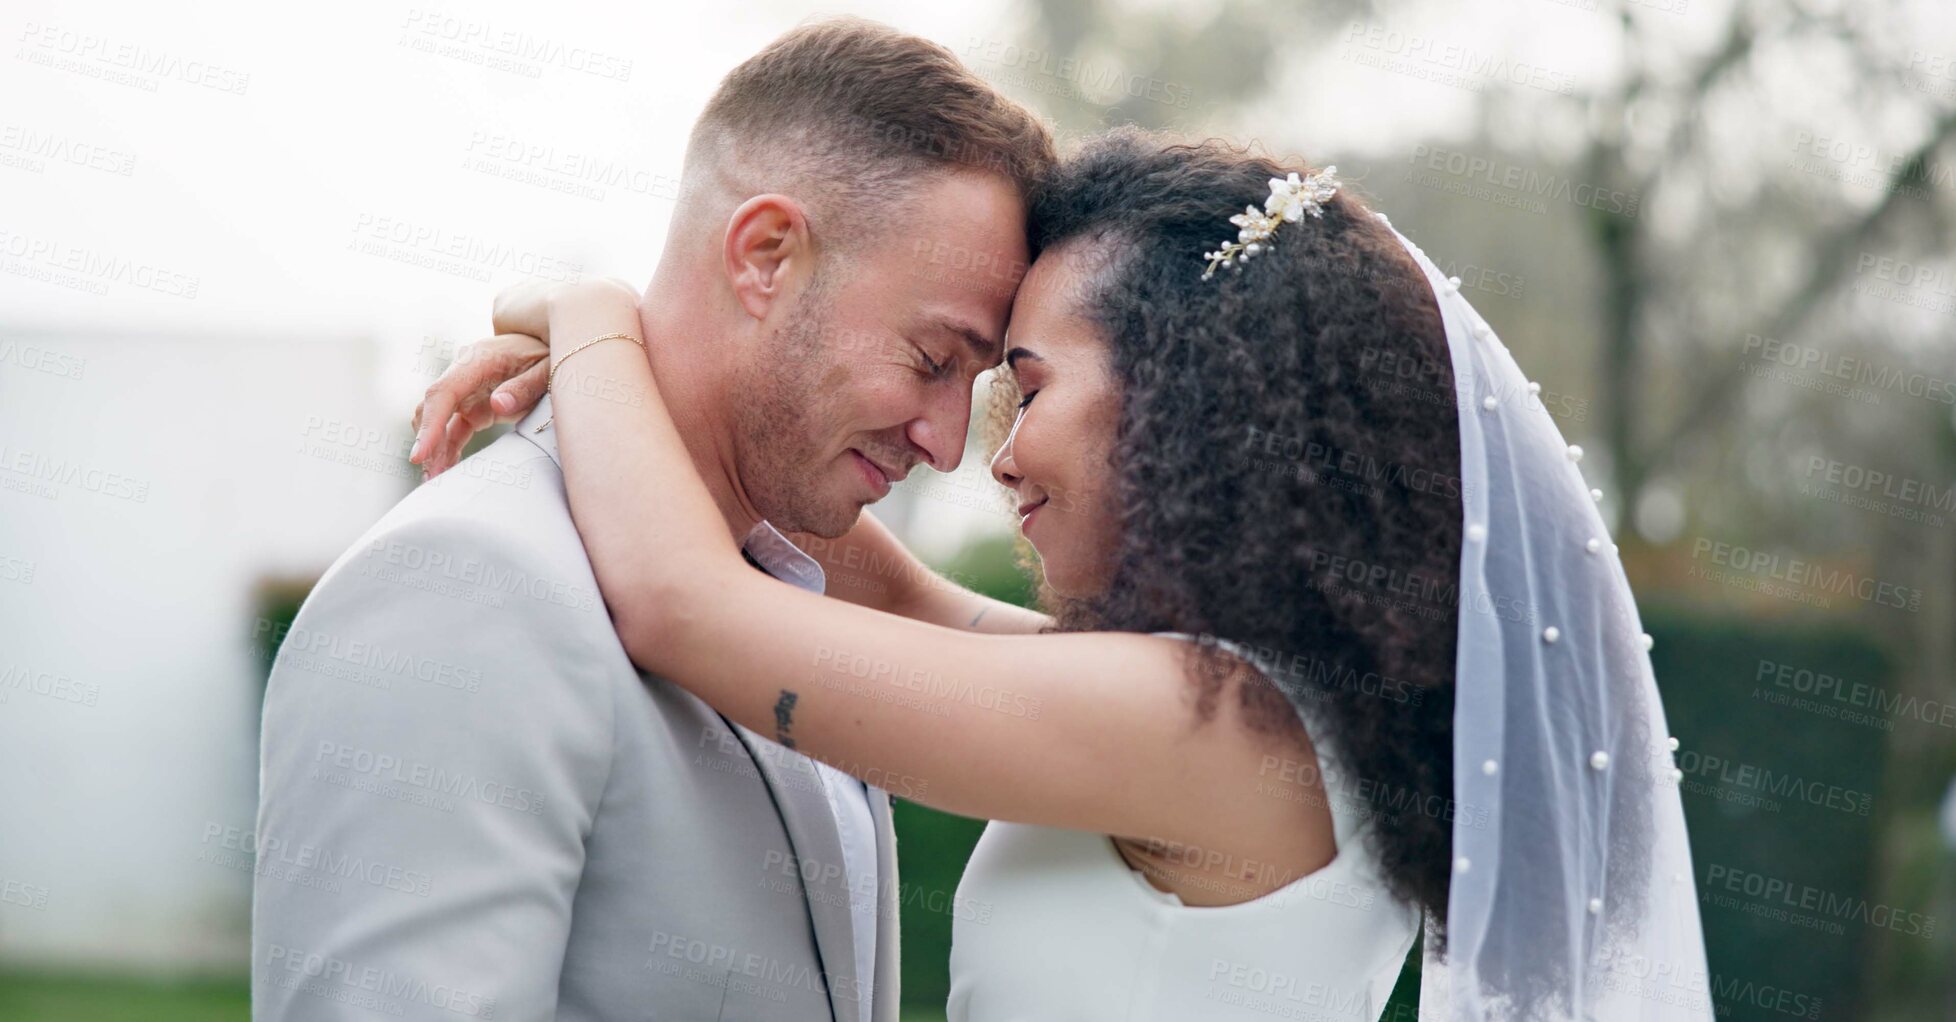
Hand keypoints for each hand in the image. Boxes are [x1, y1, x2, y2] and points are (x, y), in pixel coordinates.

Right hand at [410, 333, 547, 478]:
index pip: (443, 392)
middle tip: (431, 477)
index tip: (420, 454)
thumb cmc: (552, 353)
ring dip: (435, 449)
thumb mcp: (548, 369)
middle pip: (434, 407)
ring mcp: (467, 389)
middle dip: (429, 442)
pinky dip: (448, 448)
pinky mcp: (473, 404)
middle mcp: (464, 372)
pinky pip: (454, 428)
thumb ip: (524, 387)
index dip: (430, 424)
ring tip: (435, 481)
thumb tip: (497, 405)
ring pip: (439, 420)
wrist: (551, 343)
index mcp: (479, 359)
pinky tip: (445, 471)